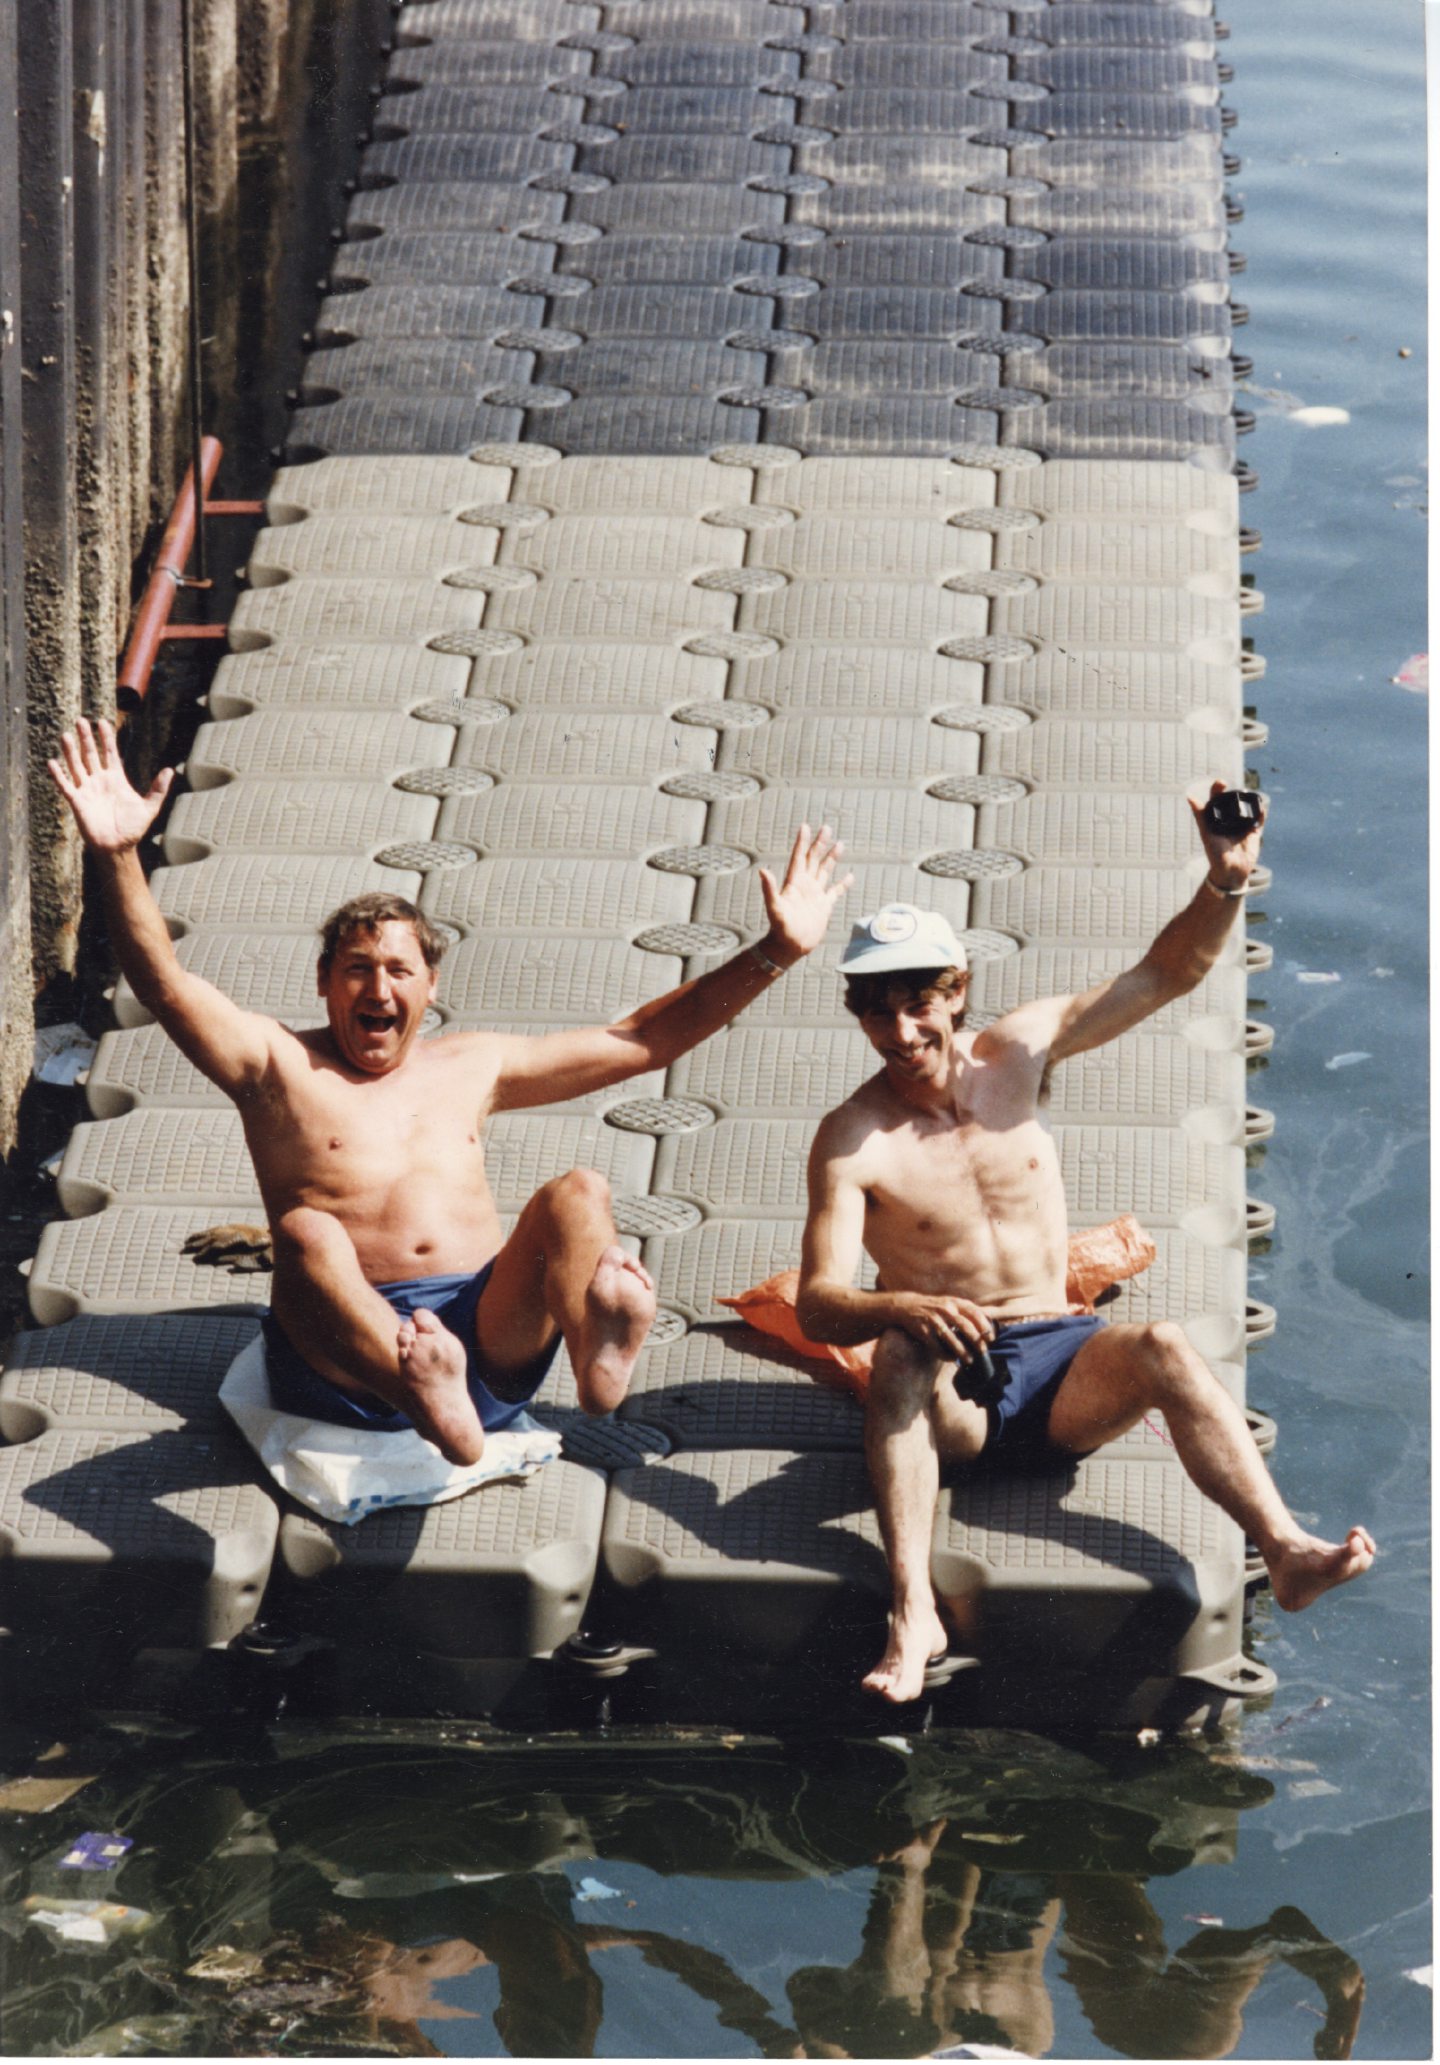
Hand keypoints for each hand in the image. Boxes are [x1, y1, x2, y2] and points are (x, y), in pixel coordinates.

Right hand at [48, 716, 173, 853]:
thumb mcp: (149, 807)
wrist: (119, 847)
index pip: (109, 753)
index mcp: (116, 779)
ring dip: (70, 751)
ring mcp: (87, 790)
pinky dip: (59, 775)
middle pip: (91, 754)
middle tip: (80, 720)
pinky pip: (66, 786)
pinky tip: (52, 762)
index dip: (106, 738)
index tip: (102, 721)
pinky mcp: (77, 802)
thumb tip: (170, 770)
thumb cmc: (133, 828)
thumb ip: (158, 789)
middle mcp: (100, 781)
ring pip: (77, 766)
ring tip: (66, 735)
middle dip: (86, 738)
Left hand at [756, 823, 853, 966]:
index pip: (799, 857)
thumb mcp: (774, 907)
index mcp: (794, 883)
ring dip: (831, 857)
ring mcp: (815, 895)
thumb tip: (762, 870)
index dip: (802, 842)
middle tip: (826, 827)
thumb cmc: (780, 928)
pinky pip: (835, 891)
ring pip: (825, 871)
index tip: (806, 826)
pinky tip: (849, 876)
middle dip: (820, 844)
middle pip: (813, 859)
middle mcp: (805, 885)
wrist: (790, 946)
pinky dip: (842, 884)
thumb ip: (770, 889)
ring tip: (840, 843)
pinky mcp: (823, 906)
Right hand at [885, 1291, 993, 1361]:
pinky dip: (945, 1354)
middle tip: (983, 1351)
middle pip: (965, 1326)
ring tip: (970, 1360)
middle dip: (976, 1340)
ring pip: (951, 1338)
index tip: (991, 1338)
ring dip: (962, 1351)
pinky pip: (936, 1346)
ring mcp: (933, 1320)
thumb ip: (967, 1310)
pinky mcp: (923, 1331)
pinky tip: (951, 1359)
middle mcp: (945, 1309)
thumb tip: (990, 1321)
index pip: (974, 1312)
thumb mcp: (951, 1303)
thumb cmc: (935, 1307)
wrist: (907, 1306)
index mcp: (954, 1302)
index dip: (984, 1326)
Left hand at [1189, 778, 1266, 892]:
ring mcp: (1242, 825)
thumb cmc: (1215, 854)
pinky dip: (1261, 812)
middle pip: (1233, 801)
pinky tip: (1261, 807)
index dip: (1218, 789)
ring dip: (1249, 800)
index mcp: (1215, 818)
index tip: (1221, 783)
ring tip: (1249, 795)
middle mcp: (1228, 819)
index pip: (1216, 799)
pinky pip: (1259, 819)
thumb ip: (1200, 816)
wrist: (1231, 872)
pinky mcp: (1254, 832)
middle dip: (1235, 792)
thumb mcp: (1206, 834)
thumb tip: (1190, 796)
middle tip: (1237, 788)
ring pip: (1247, 808)